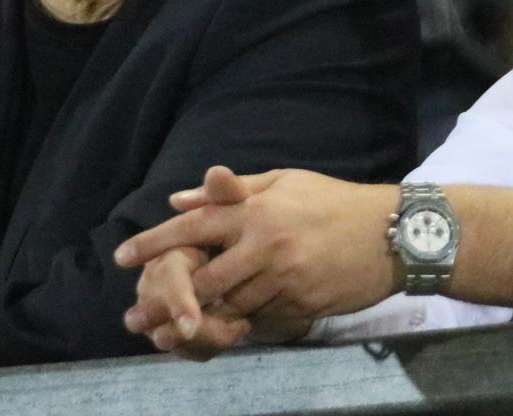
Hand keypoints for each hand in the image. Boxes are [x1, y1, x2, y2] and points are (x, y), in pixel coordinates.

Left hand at [117, 166, 394, 357]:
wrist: (392, 235)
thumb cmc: (334, 202)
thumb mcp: (286, 182)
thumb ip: (234, 191)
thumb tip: (181, 197)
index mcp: (257, 210)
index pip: (194, 225)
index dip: (154, 241)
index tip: (120, 257)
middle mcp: (265, 243)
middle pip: (203, 277)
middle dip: (167, 298)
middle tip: (137, 315)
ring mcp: (284, 277)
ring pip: (229, 305)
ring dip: (203, 316)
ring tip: (172, 330)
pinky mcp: (301, 304)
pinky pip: (260, 319)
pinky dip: (241, 322)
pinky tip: (225, 327)